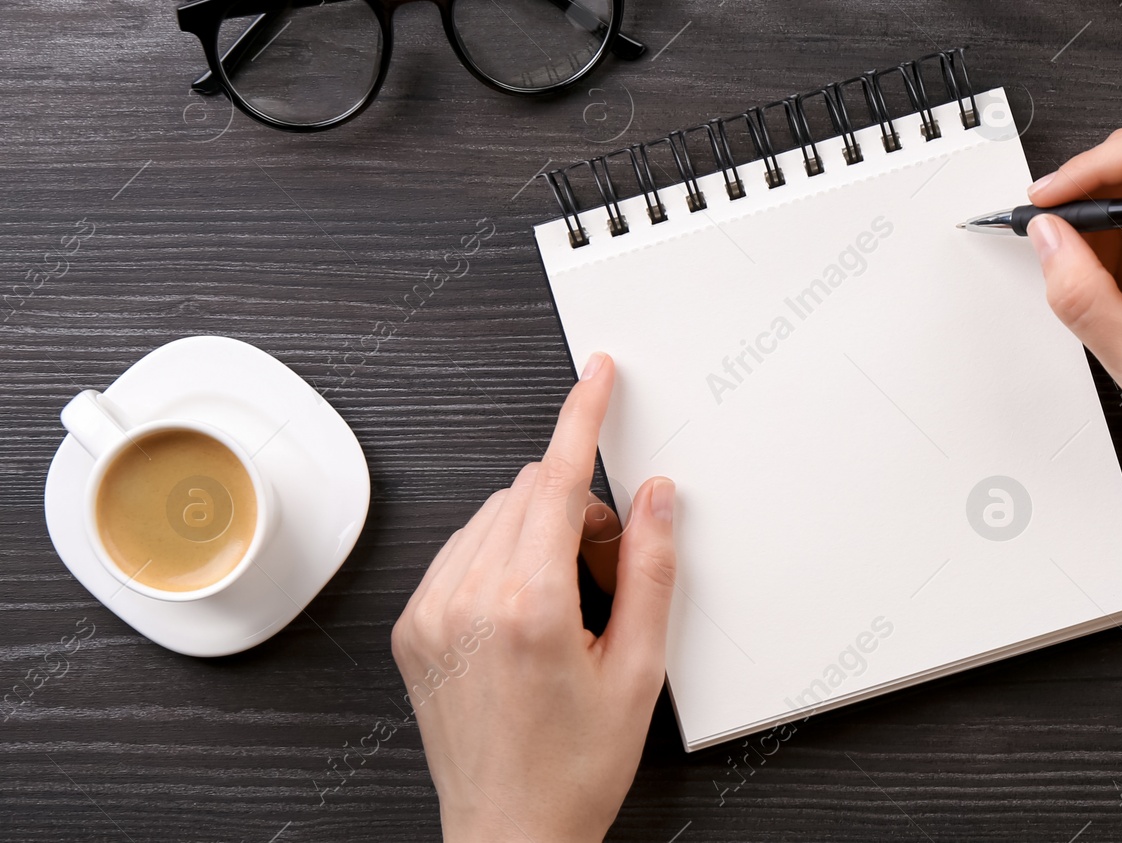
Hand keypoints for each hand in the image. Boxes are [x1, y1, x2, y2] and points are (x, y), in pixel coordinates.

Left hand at [390, 352, 676, 842]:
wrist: (510, 834)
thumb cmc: (573, 768)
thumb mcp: (640, 670)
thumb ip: (652, 570)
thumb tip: (656, 499)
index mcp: (528, 607)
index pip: (558, 482)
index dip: (581, 418)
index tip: (594, 377)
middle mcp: (467, 600)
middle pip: (528, 491)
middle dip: (579, 506)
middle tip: (609, 572)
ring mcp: (431, 612)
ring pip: (493, 514)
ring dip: (538, 529)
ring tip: (567, 603)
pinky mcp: (412, 627)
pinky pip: (460, 550)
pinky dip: (499, 555)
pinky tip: (526, 609)